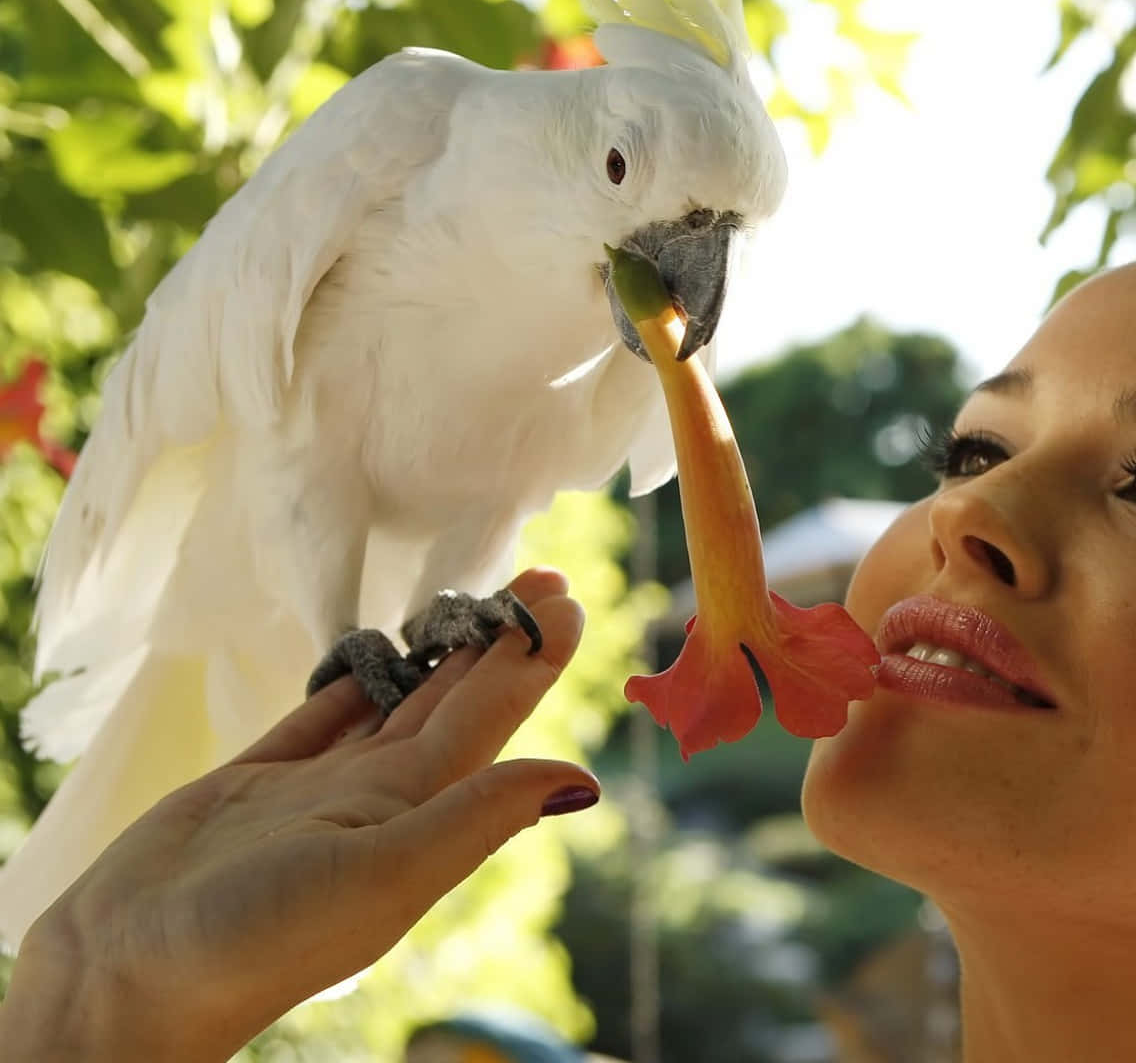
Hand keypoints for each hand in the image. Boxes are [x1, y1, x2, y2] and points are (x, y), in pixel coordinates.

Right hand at [0, 569, 597, 1062]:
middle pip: (455, 705)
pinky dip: (354, 683)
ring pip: (394, 705)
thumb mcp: (384, 876)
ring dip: (439, 657)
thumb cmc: (256, 939)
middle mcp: (378, 802)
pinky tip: (383, 654)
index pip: (488, 722)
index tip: (568, 600)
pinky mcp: (252, 787)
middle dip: (500, 644)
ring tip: (477, 604)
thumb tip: (585, 778)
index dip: (529, 662)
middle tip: (547, 576)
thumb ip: (477, 819)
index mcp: (416, 818)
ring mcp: (316, 794)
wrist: (126, 981)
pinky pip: (321, 718)